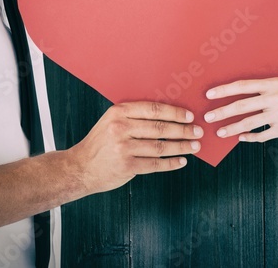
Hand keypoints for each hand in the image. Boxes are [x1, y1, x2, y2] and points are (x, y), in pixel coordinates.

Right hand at [67, 101, 201, 195]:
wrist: (80, 168)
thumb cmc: (100, 143)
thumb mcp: (112, 121)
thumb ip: (134, 116)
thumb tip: (169, 113)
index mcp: (119, 112)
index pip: (154, 109)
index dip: (175, 112)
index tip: (189, 115)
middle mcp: (121, 128)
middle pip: (160, 128)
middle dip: (183, 130)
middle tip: (198, 131)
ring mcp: (124, 148)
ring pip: (160, 146)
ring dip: (181, 147)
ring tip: (195, 146)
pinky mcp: (127, 166)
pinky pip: (155, 164)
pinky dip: (171, 163)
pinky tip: (181, 161)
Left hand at [203, 78, 277, 141]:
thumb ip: (268, 89)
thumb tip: (244, 93)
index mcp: (274, 84)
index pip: (243, 86)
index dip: (224, 90)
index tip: (210, 95)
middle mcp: (275, 98)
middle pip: (241, 105)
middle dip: (221, 111)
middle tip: (208, 116)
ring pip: (248, 122)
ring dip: (231, 128)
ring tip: (220, 131)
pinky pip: (262, 135)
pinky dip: (250, 137)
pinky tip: (242, 138)